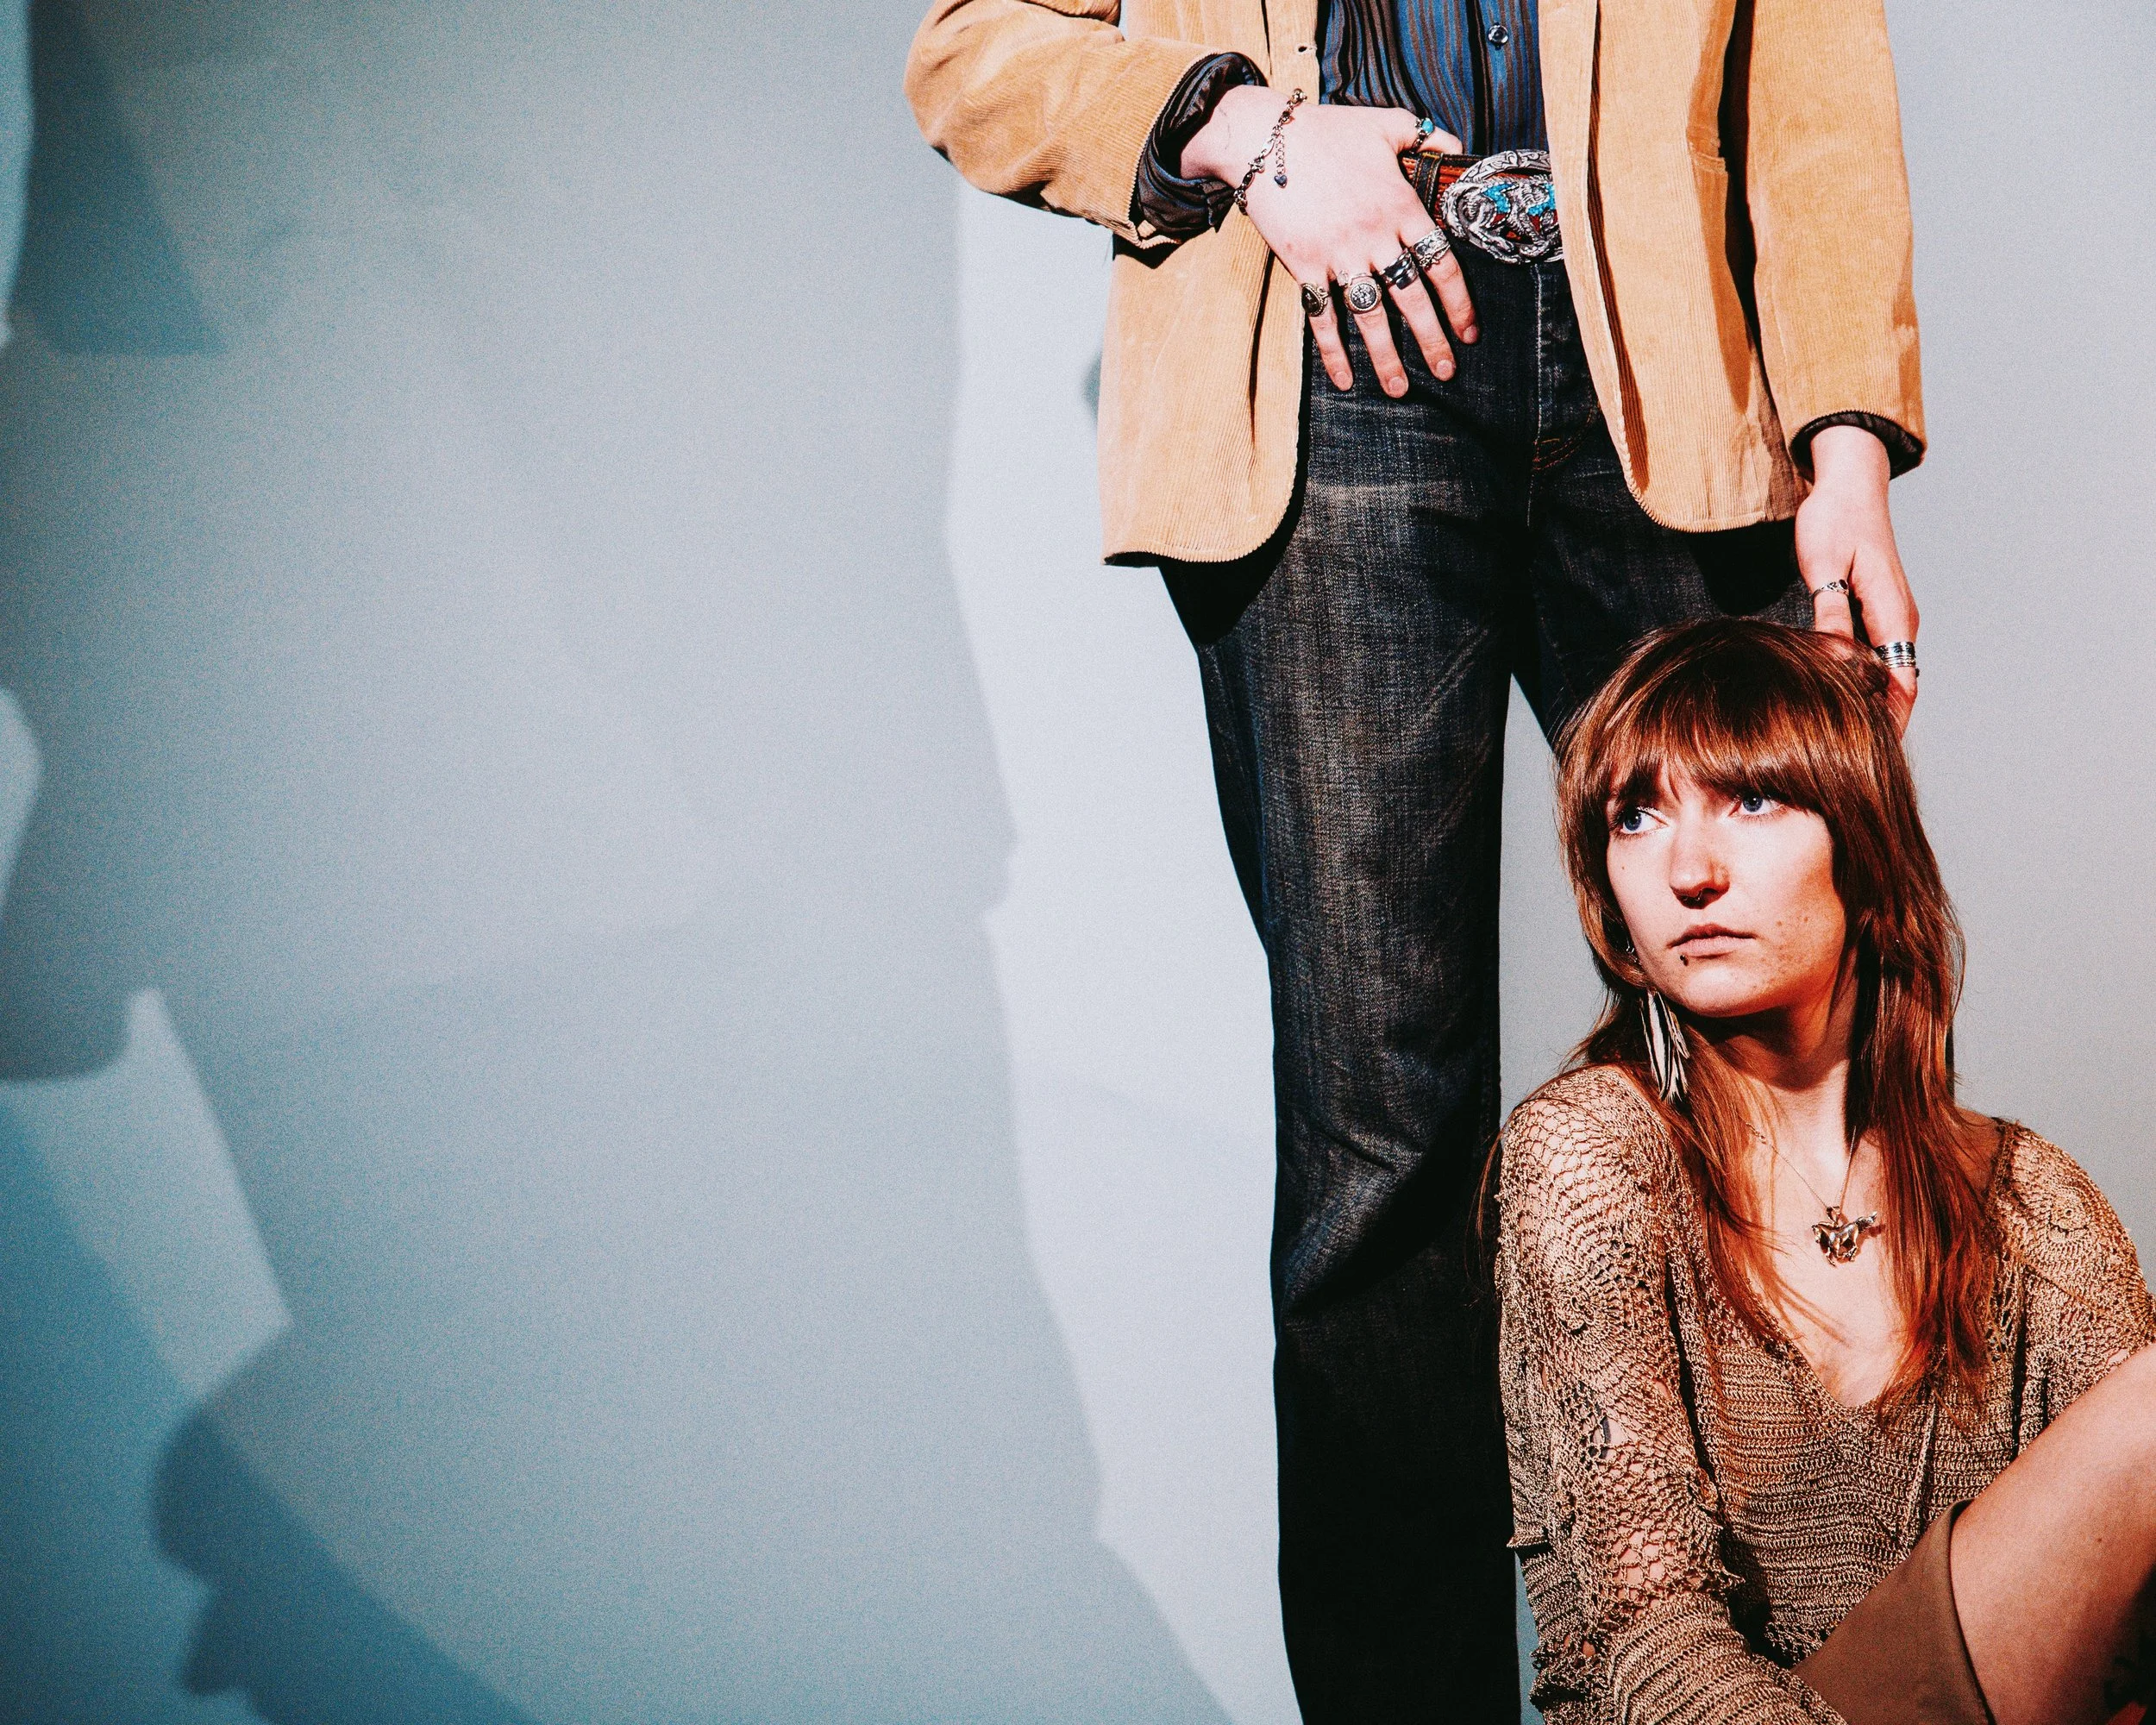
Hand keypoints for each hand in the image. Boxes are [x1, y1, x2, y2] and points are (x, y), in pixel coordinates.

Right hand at [1183, 87, 1476, 397]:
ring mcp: (1338, 254)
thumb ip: (1428, 138)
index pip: (1441, 264)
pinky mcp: (1303, 265)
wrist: (1264, 138)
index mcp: (1401, 206)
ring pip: (1370, 316)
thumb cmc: (1328, 130)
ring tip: (1400, 389)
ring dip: (1387, 357)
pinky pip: (1322, 317)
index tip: (1470, 332)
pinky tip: (1345, 379)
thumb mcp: (1388, 124)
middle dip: (1432, 341)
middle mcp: (1375, 236)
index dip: (1459, 303)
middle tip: (1446, 371)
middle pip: (1412, 299)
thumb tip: (1457, 150)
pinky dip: (1333, 351)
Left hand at [1794, 425, 1917, 732]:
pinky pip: (1873, 655)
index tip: (1869, 755)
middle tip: (1844, 760)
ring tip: (1836, 739)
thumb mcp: (1824, 567)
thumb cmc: (1833, 519)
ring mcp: (1889, 614)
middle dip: (1878, 723)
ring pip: (1884, 672)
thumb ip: (1831, 615)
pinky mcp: (1874, 609)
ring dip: (1867, 703)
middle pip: (1897, 686)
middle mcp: (1898, 619)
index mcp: (1892, 613)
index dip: (1891, 723)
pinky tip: (1831, 697)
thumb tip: (1836, 662)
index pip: (1902, 684)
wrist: (1847, 483)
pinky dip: (1858, 680)